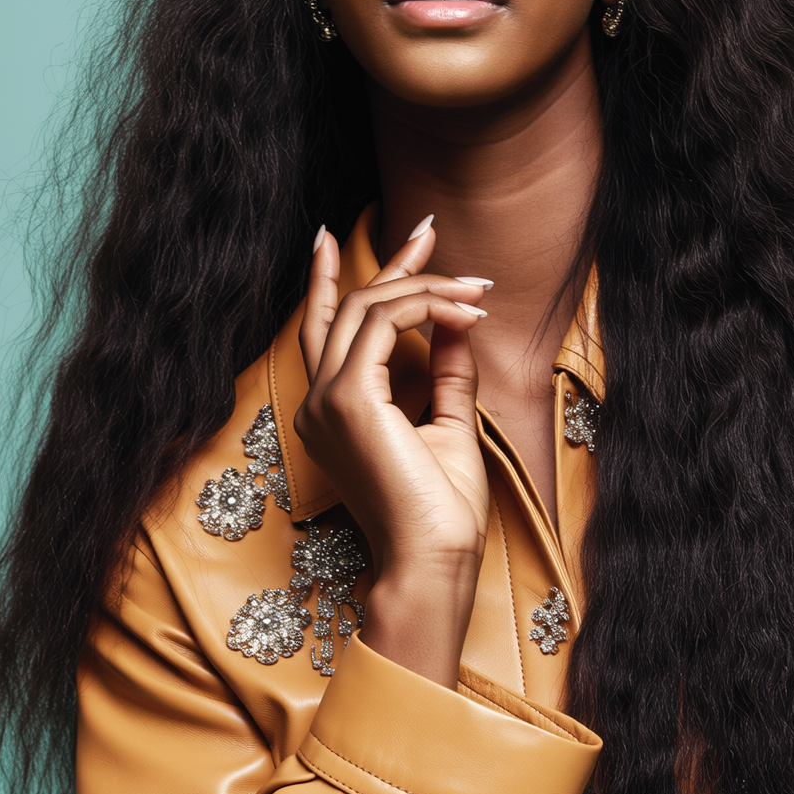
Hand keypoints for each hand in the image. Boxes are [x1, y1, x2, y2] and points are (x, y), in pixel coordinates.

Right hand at [294, 219, 491, 687]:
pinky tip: (465, 311)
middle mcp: (319, 403)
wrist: (433, 561)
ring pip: (366, 306)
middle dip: (393, 265)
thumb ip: (447, 372)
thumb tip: (458, 320)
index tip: (395, 243)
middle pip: (347, 307)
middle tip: (433, 232)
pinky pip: (385, 322)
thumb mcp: (448, 426)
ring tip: (475, 287)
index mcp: (333, 413)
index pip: (335, 328)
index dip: (355, 278)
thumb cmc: (440, 513)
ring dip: (425, 286)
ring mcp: (327, 400)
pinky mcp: (349, 399)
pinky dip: (428, 306)